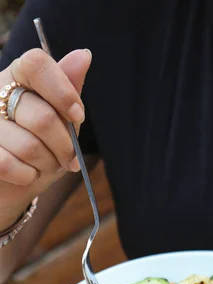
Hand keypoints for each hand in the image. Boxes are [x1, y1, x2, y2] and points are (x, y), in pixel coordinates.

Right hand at [0, 48, 91, 226]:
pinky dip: (27, 176)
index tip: (78, 116)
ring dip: (47, 164)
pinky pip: (9, 164)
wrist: (14, 182)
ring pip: (30, 146)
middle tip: (68, 158)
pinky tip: (27, 174)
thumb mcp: (61, 119)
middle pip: (43, 117)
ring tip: (44, 164)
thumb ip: (69, 90)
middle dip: (65, 147)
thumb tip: (84, 55)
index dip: (63, 92)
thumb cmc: (41, 146)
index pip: (37, 64)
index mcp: (18, 76)